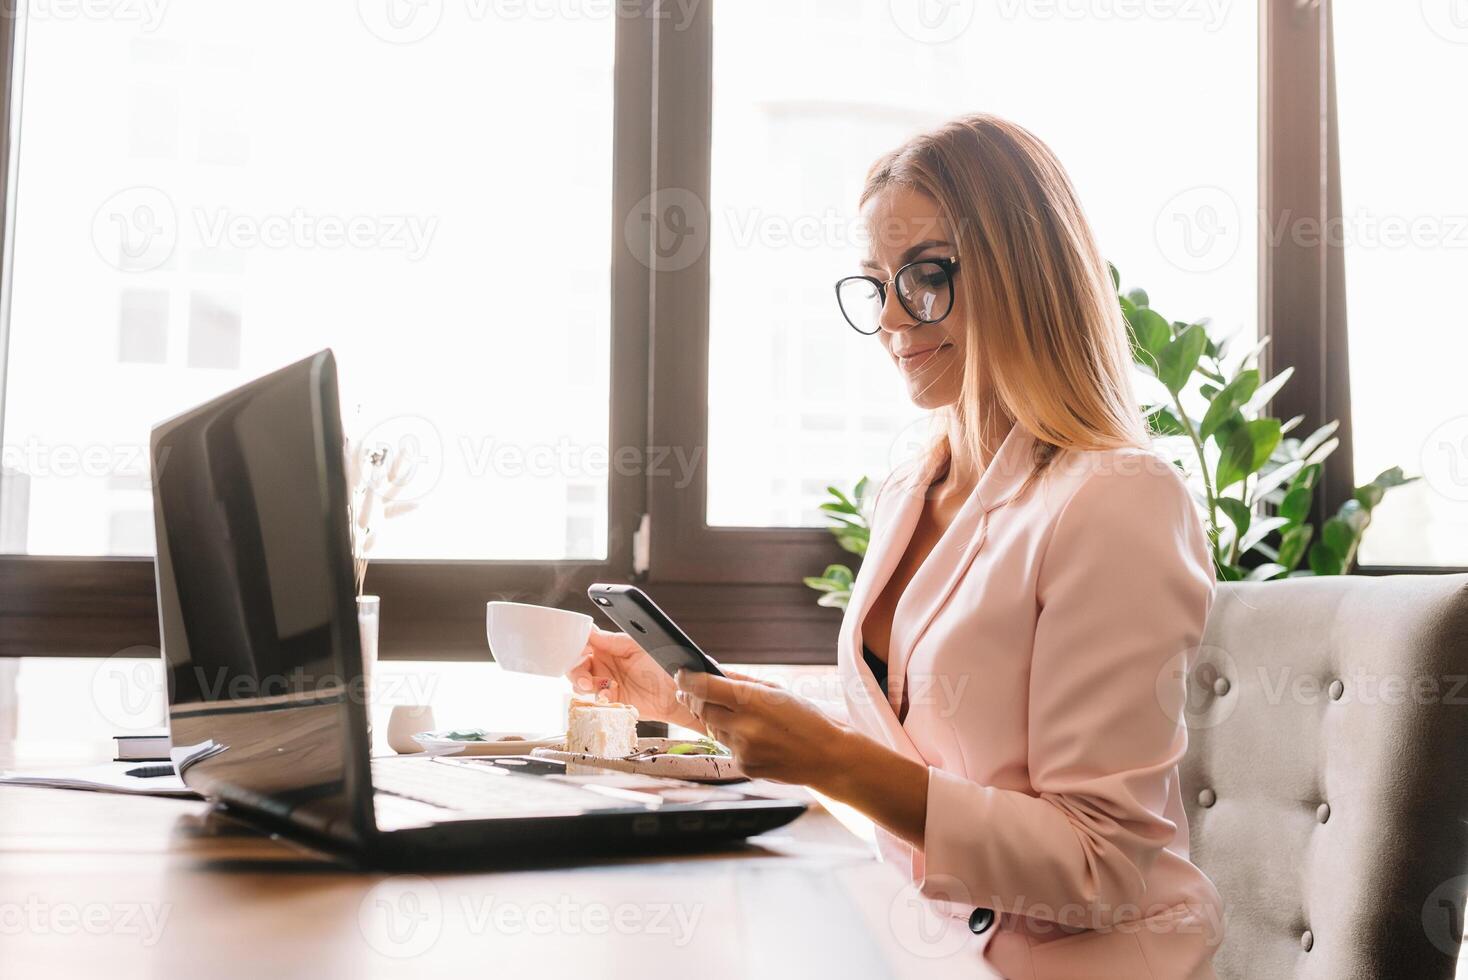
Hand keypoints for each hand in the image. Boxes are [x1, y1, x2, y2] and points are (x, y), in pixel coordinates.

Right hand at [566, 627, 704, 730]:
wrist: (678, 690)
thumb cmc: (663, 662)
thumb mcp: (638, 646)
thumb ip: (613, 640)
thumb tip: (590, 632)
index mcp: (609, 645)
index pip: (584, 641)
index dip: (575, 644)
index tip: (573, 648)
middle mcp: (605, 663)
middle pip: (576, 664)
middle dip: (575, 670)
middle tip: (584, 676)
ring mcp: (606, 682)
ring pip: (580, 683)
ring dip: (582, 684)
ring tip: (593, 686)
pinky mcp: (611, 700)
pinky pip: (594, 700)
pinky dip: (596, 698)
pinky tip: (607, 696)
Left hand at [673, 669, 848, 785]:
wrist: (827, 757)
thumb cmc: (805, 718)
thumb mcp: (777, 691)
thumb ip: (742, 682)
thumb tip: (712, 670)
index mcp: (754, 701)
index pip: (705, 687)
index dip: (687, 679)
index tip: (680, 674)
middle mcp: (745, 727)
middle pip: (701, 708)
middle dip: (693, 698)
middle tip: (687, 691)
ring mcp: (743, 750)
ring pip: (712, 729)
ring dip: (714, 719)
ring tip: (734, 714)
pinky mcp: (744, 767)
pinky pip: (727, 748)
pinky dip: (732, 739)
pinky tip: (752, 737)